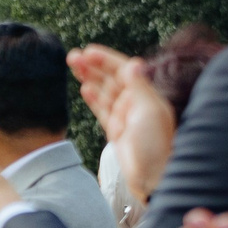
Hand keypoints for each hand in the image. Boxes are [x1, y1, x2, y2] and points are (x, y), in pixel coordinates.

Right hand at [70, 45, 177, 201]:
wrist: (152, 176)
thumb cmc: (155, 144)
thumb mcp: (148, 112)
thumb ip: (138, 86)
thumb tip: (132, 62)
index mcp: (145, 94)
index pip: (123, 70)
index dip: (106, 59)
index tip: (88, 51)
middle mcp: (135, 102)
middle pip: (110, 78)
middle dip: (93, 66)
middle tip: (73, 56)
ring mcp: (124, 116)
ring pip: (103, 92)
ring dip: (89, 78)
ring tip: (73, 67)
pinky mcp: (115, 130)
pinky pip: (101, 110)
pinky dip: (93, 98)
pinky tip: (84, 88)